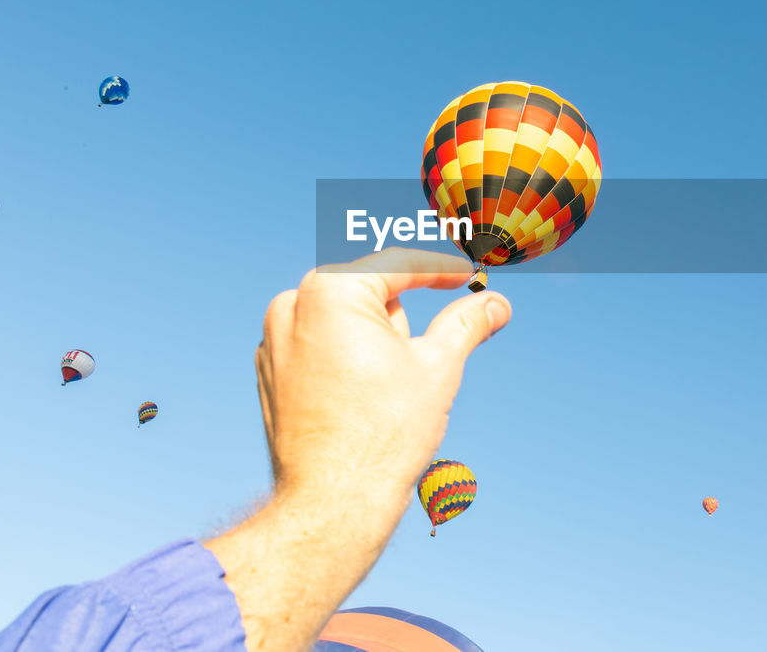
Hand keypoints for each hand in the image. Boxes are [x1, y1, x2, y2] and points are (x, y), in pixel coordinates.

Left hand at [256, 247, 511, 496]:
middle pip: (369, 295)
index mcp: (331, 290)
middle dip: (400, 321)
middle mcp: (292, 305)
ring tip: (382, 396)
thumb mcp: (438, 366)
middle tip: (414, 367)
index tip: (467, 277)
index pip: (398, 265)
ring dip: (373, 341)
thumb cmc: (385, 433)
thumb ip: (467, 323)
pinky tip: (357, 404)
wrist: (333, 501)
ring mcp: (274, 340)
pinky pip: (318, 349)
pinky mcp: (269, 372)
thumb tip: (496, 303)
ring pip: (344, 322)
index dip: (440, 270)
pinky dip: (343, 362)